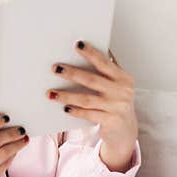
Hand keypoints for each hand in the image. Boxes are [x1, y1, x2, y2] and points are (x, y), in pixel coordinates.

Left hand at [46, 40, 137, 171]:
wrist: (126, 130)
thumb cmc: (117, 104)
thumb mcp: (117, 86)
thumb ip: (107, 71)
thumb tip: (88, 51)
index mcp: (123, 78)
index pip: (104, 63)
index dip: (90, 53)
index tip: (77, 45)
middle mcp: (122, 91)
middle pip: (92, 80)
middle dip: (72, 73)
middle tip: (55, 68)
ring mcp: (117, 107)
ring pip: (86, 99)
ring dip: (66, 95)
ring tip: (51, 93)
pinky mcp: (110, 121)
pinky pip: (88, 114)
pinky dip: (75, 111)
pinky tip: (64, 108)